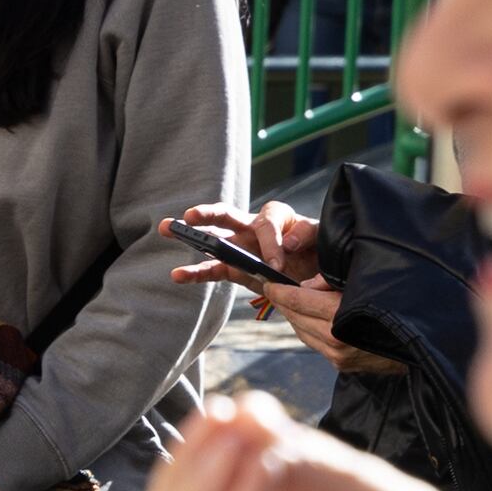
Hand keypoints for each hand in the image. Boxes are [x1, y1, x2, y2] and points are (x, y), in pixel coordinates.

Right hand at [164, 203, 345, 351]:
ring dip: (191, 236)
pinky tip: (178, 275)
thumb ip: (309, 233)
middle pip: (227, 215)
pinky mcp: (237, 269)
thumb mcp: (324, 238)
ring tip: (167, 229)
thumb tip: (289, 241)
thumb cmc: (322, 250)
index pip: (266, 225)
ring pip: (214, 241)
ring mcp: (242, 248)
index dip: (270, 244)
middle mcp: (254, 228)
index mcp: (278, 217)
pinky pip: (214, 269)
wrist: (321, 276)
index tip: (277, 266)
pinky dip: (197, 273)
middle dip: (209, 214)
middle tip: (191, 216)